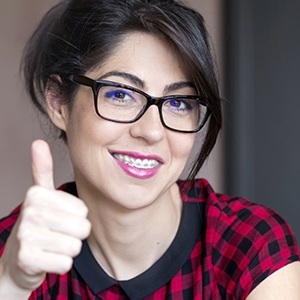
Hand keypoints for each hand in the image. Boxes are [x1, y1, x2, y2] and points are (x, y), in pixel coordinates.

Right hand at [0, 140, 90, 297]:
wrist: (18, 260)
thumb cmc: (38, 224)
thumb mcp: (40, 195)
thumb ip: (42, 169)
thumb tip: (38, 142)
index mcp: (37, 194)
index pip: (83, 210)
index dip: (76, 217)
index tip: (58, 218)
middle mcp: (30, 212)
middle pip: (82, 228)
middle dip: (74, 235)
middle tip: (56, 234)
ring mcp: (26, 236)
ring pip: (75, 247)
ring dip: (67, 249)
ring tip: (51, 245)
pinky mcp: (27, 260)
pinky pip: (66, 263)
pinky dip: (60, 264)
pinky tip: (47, 259)